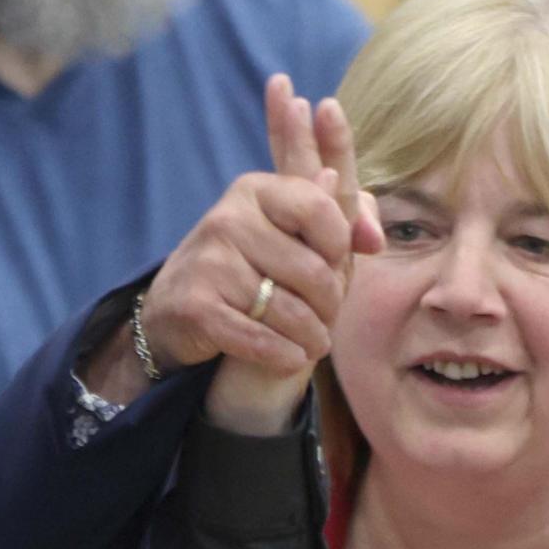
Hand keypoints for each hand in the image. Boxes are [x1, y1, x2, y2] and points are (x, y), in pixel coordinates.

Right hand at [127, 75, 379, 436]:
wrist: (174, 309)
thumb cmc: (249, 266)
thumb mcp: (290, 230)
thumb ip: (341, 220)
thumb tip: (374, 238)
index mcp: (256, 190)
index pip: (320, 209)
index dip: (339, 246)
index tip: (331, 264)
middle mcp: (227, 219)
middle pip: (313, 272)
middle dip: (329, 306)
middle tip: (323, 319)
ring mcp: (208, 264)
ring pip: (292, 313)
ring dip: (310, 339)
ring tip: (310, 343)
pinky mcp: (195, 308)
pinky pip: (262, 341)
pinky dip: (283, 357)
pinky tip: (288, 358)